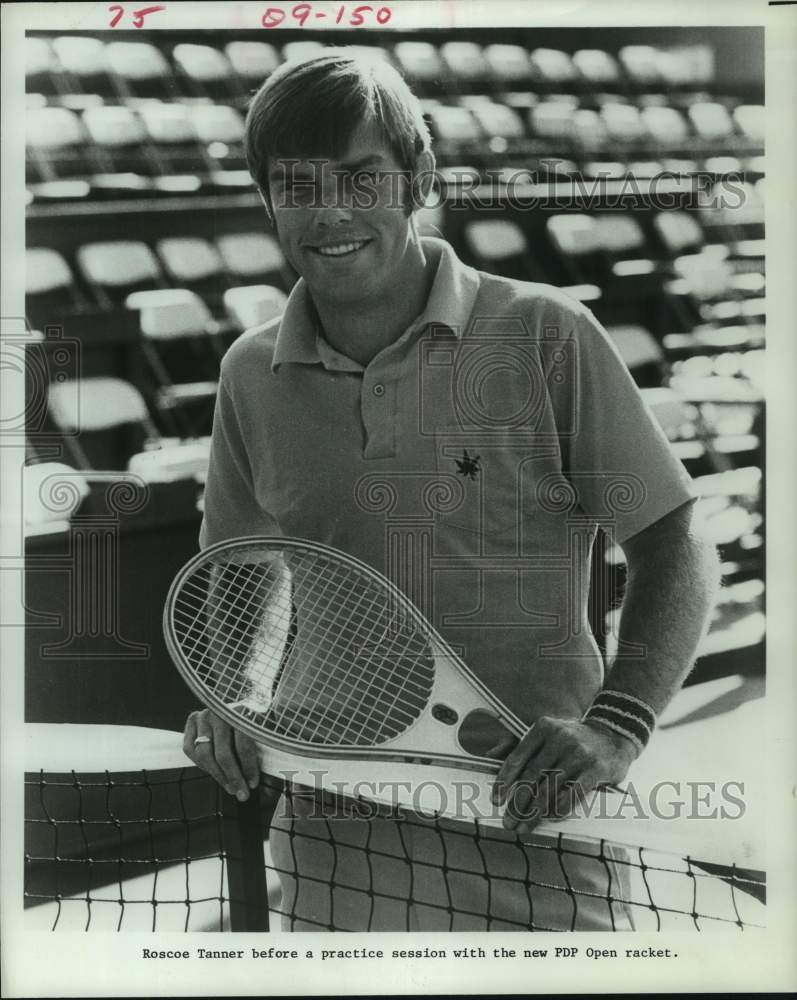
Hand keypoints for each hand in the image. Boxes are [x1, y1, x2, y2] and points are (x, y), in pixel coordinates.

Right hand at [183, 708, 260, 801]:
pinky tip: (214, 772)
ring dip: (218, 775)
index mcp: (241, 711)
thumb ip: (262, 749)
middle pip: (223, 753)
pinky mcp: (192, 720)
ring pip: (205, 754)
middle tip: (241, 793)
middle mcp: (220, 712)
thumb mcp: (261, 729)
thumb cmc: (251, 720)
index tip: (253, 784)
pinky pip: (190, 749)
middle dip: (233, 777)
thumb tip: (262, 784)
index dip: (248, 768)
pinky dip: (201, 764)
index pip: (243, 745)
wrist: (235, 704)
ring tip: (229, 786)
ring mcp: (204, 715)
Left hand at [491, 716, 638, 836]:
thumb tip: (489, 756)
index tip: (496, 800)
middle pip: (531, 776)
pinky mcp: (596, 769)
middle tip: (508, 822)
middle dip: (517, 803)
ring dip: (534, 813)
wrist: (613, 735)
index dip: (504, 781)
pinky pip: (573, 794)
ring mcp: (579, 753)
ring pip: (549, 789)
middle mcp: (560, 738)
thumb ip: (518, 744)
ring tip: (524, 827)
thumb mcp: (546, 733)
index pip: (517, 757)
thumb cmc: (572, 738)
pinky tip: (550, 819)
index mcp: (543, 728)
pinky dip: (560, 809)